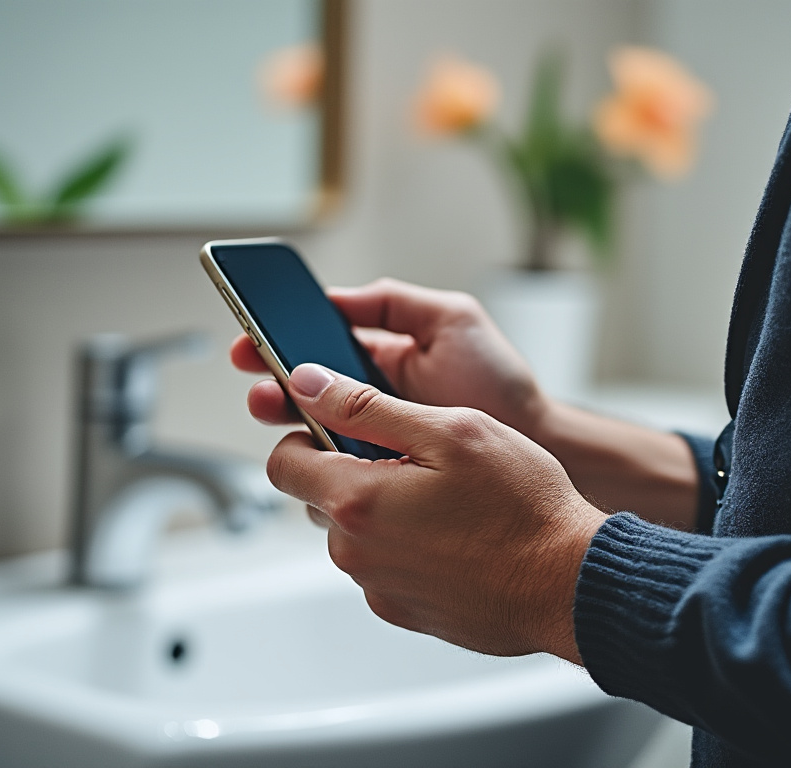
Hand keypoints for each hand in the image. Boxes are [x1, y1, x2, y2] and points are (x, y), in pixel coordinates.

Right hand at [230, 278, 548, 437]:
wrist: (536, 444)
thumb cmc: (500, 381)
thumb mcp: (452, 320)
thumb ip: (394, 303)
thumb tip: (334, 297)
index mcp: (382, 352)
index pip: (318, 342)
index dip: (281, 337)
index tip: (253, 334)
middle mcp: (371, 395)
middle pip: (305, 386)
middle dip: (274, 380)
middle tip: (259, 379)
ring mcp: (375, 436)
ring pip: (314, 427)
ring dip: (286, 417)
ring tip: (272, 408)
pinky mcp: (383, 473)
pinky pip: (340, 466)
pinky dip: (319, 458)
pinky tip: (310, 449)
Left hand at [261, 362, 607, 662]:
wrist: (569, 583)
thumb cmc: (522, 506)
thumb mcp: (448, 431)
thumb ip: (367, 406)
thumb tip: (309, 384)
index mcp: (356, 501)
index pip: (283, 463)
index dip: (305, 435)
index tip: (340, 426)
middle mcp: (356, 553)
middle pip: (320, 497)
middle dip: (353, 471)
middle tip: (416, 459)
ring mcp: (379, 588)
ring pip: (355, 532)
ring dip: (382, 509)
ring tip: (445, 499)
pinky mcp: (404, 611)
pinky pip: (384, 566)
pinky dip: (406, 546)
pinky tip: (455, 535)